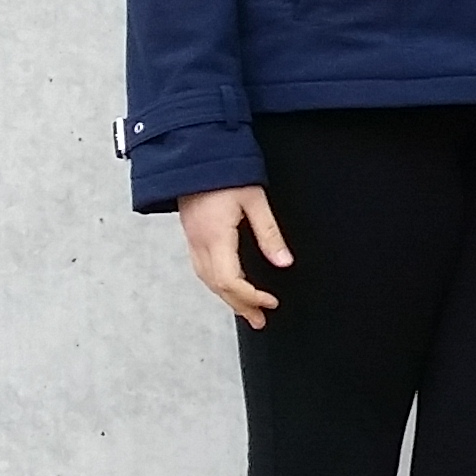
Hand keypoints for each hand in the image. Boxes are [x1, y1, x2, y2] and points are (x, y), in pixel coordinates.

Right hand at [180, 186, 291, 327]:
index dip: (250, 297)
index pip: (230, 280)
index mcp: (215, 237)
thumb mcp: (255, 200)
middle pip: (217, 286)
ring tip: (248, 312)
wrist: (193, 156)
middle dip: (240, 305)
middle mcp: (199, 243)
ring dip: (228, 298)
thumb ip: (269, 233)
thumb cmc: (224, 173)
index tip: (271, 303)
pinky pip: (202, 269)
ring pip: (207, 280)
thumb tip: (284, 262)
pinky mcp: (192, 236)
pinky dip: (217, 285)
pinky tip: (229, 288)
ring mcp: (192, 240)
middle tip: (261, 320)